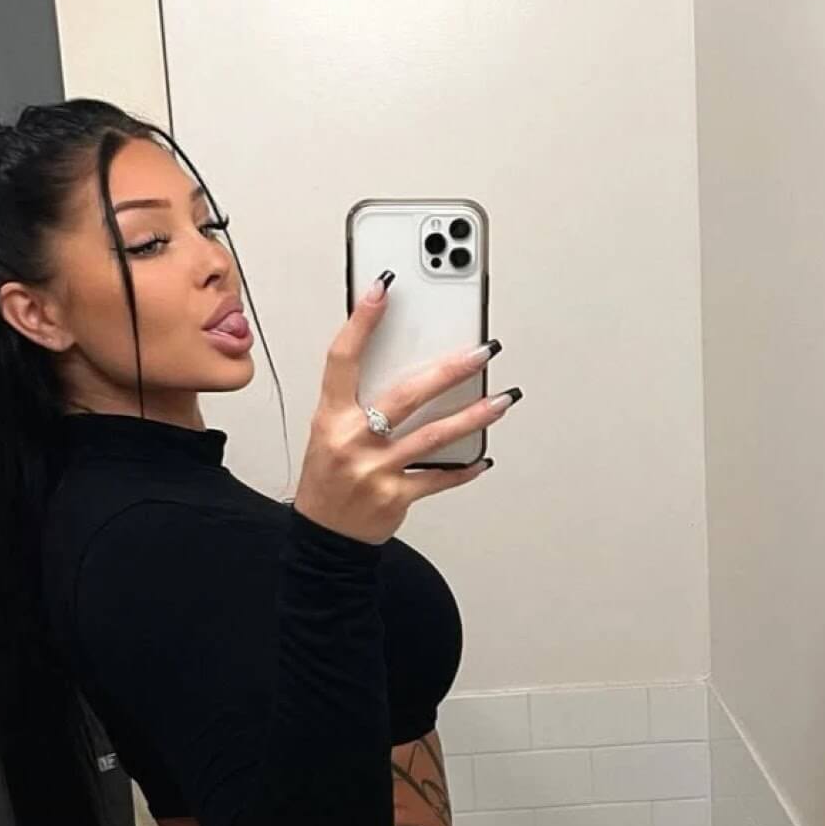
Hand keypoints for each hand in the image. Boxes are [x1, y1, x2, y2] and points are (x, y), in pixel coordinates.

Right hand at [292, 275, 520, 544]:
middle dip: (449, 370)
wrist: (323, 537)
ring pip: (433, 435)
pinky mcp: (395, 496)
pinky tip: (483, 456)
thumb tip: (407, 362)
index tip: (383, 288)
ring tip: (501, 399)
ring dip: (473, 415)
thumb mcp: (328, 432)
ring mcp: (375, 469)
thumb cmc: (328, 477)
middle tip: (481, 351)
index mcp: (330, 417)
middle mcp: (352, 440)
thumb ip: (358, 400)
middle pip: (406, 395)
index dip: (362, 321)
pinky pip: (438, 477)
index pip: (343, 358)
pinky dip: (464, 467)